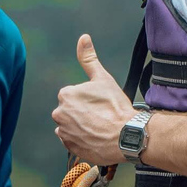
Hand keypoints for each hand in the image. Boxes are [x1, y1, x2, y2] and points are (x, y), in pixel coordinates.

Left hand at [52, 34, 137, 165]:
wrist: (127, 136)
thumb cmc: (116, 107)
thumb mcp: (103, 78)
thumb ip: (89, 58)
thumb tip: (83, 38)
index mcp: (65, 95)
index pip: (74, 95)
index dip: (89, 99)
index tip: (101, 103)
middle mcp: (60, 114)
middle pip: (71, 110)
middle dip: (83, 112)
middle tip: (102, 116)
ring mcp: (65, 133)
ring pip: (71, 125)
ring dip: (82, 126)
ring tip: (100, 127)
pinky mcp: (71, 148)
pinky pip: (73, 141)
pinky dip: (82, 139)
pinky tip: (96, 137)